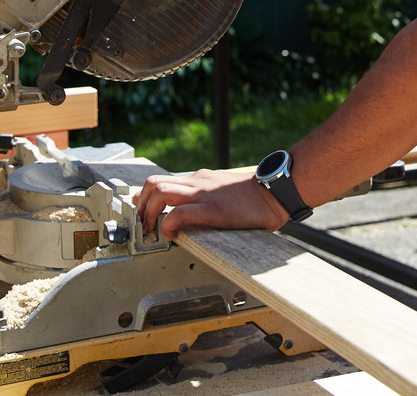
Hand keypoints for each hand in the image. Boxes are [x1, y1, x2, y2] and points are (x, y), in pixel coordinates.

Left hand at [134, 168, 288, 238]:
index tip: (144, 213)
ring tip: (154, 230)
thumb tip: (193, 215)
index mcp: (199, 179)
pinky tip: (172, 236)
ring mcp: (202, 194)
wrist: (274, 192)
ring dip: (149, 213)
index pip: (161, 181)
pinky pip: (178, 213)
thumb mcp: (223, 191)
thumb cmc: (254, 198)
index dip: (146, 198)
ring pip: (159, 192)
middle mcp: (197, 182)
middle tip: (145, 224)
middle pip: (153, 183)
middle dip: (142, 205)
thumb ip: (207, 198)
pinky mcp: (211, 209)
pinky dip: (168, 225)